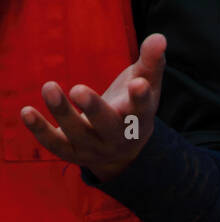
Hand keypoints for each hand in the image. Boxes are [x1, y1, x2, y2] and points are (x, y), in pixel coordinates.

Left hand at [20, 33, 166, 180]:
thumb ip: (151, 62)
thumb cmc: (131, 109)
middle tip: (78, 90)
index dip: (140, 99)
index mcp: (138, 121)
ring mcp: (94, 148)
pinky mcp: (73, 152)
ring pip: (79, 134)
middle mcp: (117, 139)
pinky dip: (40, 130)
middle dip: (94, 109)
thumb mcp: (145, 86)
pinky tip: (26, 112)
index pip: (141, 111)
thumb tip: (159, 38)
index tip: (138, 84)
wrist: (120, 151)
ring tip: (49, 87)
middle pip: (107, 127)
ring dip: (62, 113)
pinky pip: (56, 144)